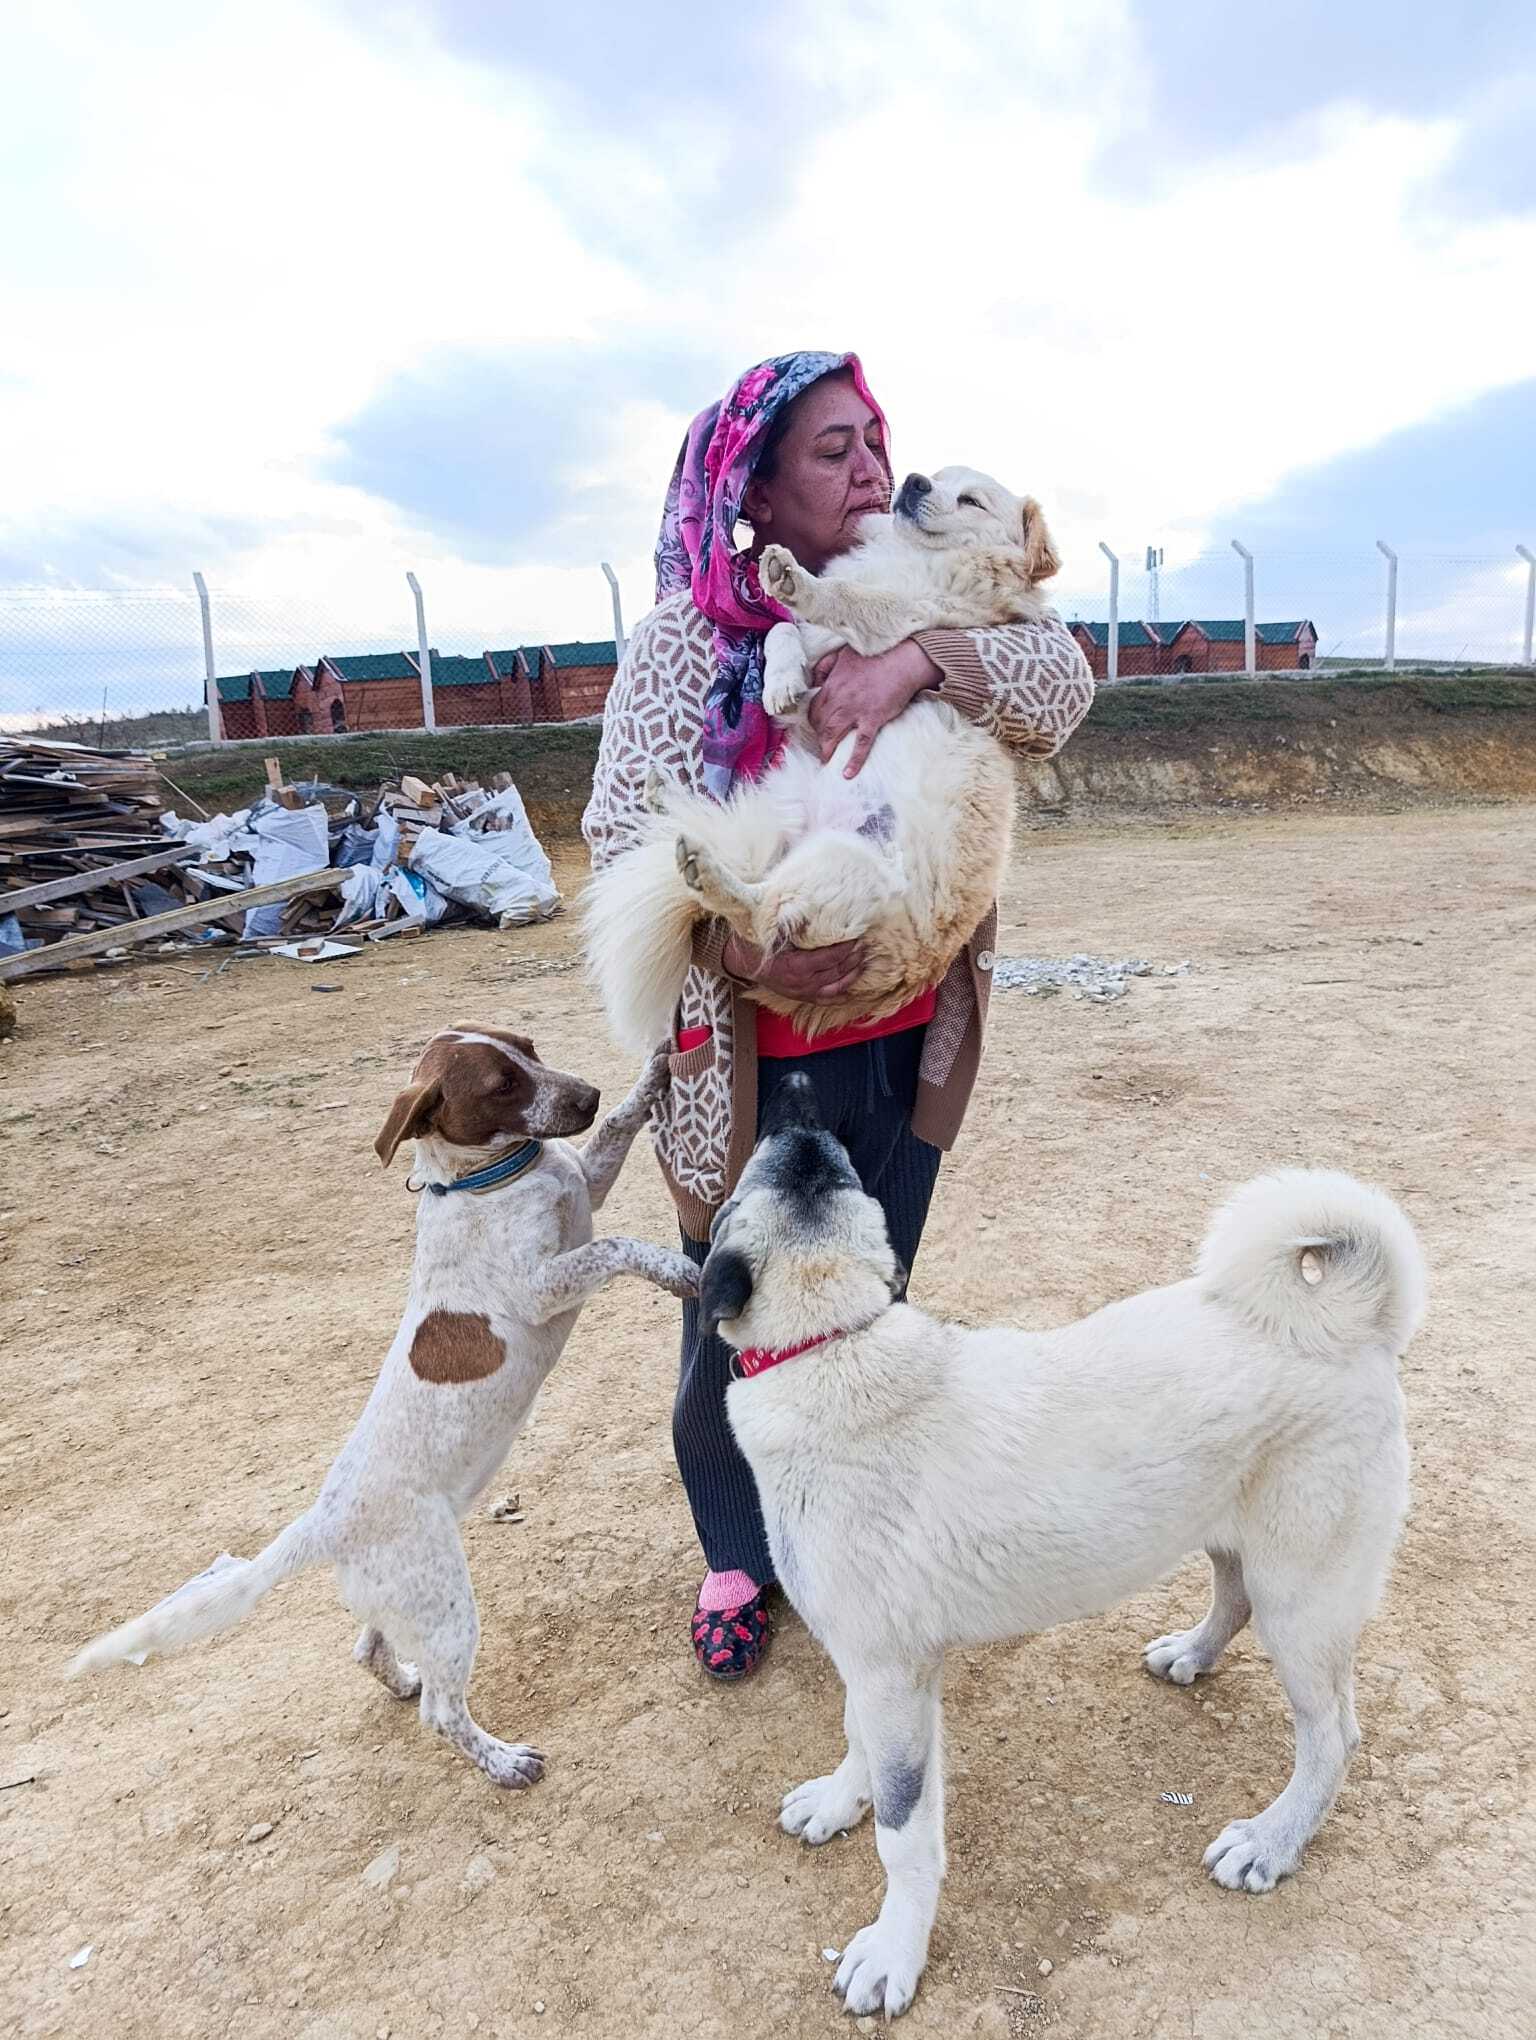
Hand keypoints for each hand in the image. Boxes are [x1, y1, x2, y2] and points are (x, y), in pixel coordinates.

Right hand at [723, 931, 863, 1002]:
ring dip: (852, 974)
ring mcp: (802, 992)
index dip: (846, 948)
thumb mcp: (771, 928)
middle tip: (864, 945)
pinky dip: (840, 995)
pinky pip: (825, 999)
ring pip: (835, 987)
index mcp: (796, 966)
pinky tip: (851, 990)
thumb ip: (792, 921)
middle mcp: (802, 983)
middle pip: (836, 972)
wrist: (740, 961)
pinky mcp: (800, 996)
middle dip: (853, 958)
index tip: (856, 936)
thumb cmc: (755, 942)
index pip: (830, 958)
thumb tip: (813, 908)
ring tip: (863, 961)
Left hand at [809, 639, 941, 777]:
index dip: (813, 719)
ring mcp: (855, 711)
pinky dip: (854, 760)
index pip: (813, 707)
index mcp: (831, 684)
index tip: (816, 727)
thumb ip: (825, 666)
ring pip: (833, 734)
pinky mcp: (873, 719)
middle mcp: (839, 700)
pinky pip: (861, 744)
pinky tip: (848, 774)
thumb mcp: (843, 653)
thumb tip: (814, 681)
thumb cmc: (875, 654)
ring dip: (827, 749)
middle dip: (818, 735)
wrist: (903, 660)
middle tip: (821, 744)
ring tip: (825, 760)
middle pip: (820, 723)